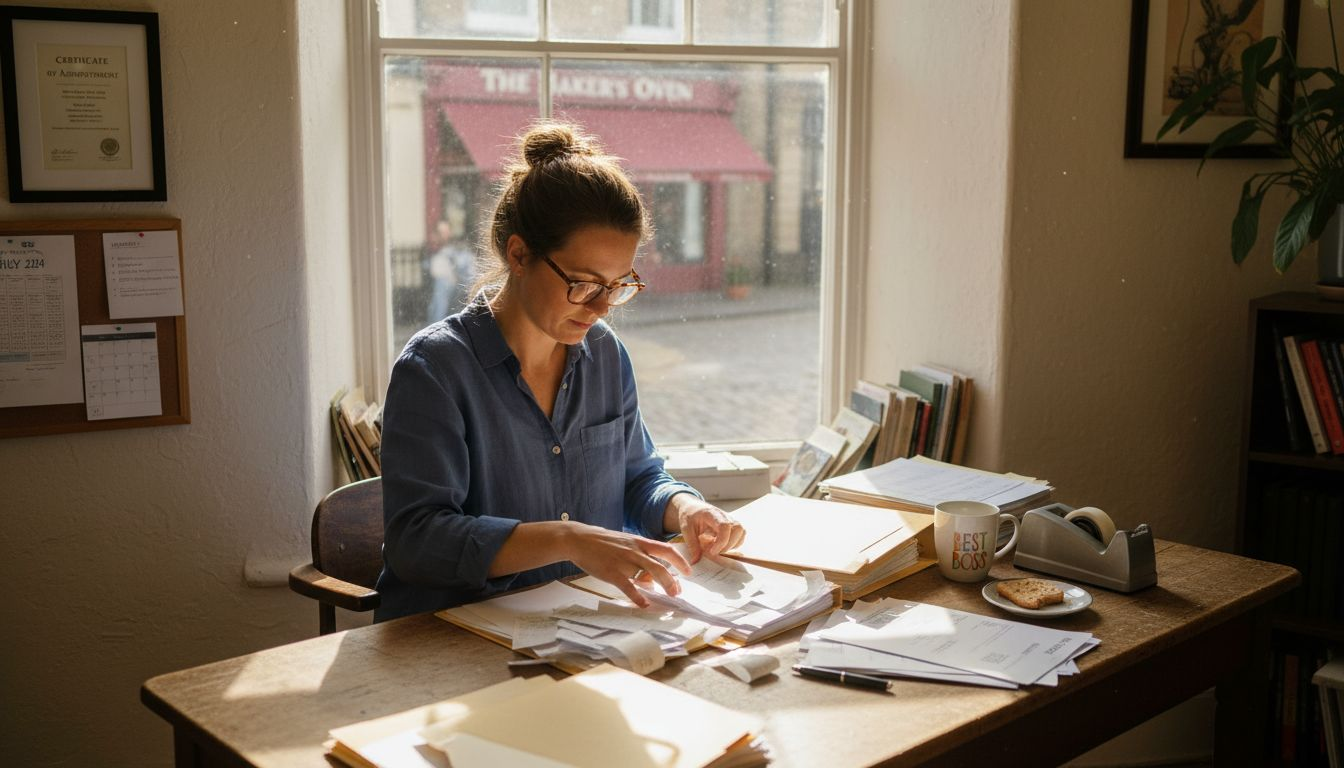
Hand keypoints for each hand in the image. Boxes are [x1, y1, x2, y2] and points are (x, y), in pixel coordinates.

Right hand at [562, 522, 690, 607]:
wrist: (580, 539)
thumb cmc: (603, 542)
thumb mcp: (624, 544)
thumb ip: (639, 558)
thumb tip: (650, 579)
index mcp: (639, 542)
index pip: (666, 549)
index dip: (680, 560)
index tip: (689, 571)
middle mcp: (635, 550)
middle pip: (662, 565)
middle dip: (673, 579)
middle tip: (678, 591)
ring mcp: (624, 561)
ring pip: (650, 573)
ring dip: (663, 585)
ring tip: (670, 596)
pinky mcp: (612, 572)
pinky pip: (628, 586)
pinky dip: (638, 597)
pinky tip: (644, 604)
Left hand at [667, 495, 745, 564]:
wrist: (692, 508)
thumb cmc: (689, 516)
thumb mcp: (685, 529)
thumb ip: (692, 544)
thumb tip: (695, 561)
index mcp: (712, 514)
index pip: (725, 526)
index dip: (722, 541)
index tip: (713, 551)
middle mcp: (724, 516)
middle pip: (738, 529)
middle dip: (728, 545)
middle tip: (715, 552)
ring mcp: (730, 520)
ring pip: (741, 533)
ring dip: (732, 545)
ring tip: (718, 549)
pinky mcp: (732, 526)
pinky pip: (740, 536)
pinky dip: (733, 545)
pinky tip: (721, 546)